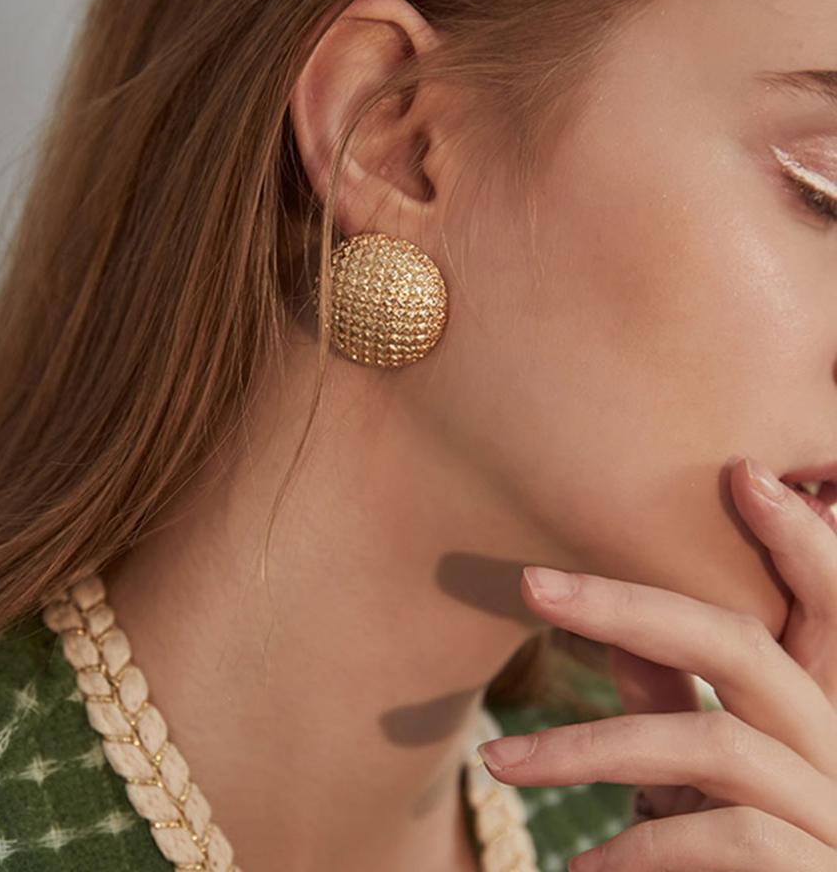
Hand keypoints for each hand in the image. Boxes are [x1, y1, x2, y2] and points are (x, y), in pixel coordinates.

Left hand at [475, 455, 836, 869]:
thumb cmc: (736, 859)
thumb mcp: (702, 770)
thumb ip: (672, 698)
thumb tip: (616, 629)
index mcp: (816, 708)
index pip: (825, 605)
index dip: (801, 540)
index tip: (743, 472)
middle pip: (741, 644)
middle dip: (630, 605)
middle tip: (530, 581)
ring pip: (711, 740)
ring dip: (587, 749)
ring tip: (499, 762)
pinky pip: (728, 839)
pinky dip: (640, 850)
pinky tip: (582, 868)